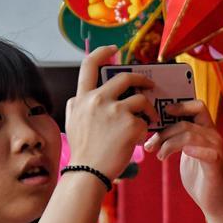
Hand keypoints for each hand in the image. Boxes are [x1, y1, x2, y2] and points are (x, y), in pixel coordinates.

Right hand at [65, 46, 157, 178]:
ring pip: (140, 100)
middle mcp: (98, 99)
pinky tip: (139, 139)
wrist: (89, 172)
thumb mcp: (72, 121)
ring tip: (149, 119)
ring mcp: (115, 111)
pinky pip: (145, 121)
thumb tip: (86, 94)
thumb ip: (79, 104)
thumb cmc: (83, 150)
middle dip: (141, 80)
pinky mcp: (130, 124)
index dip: (102, 52)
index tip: (114, 49)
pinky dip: (145, 129)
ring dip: (148, 109)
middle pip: (126, 78)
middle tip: (150, 85)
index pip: (89, 65)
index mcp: (83, 98)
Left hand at [143, 100, 222, 218]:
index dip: (180, 106)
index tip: (162, 113)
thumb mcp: (185, 152)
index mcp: (207, 130)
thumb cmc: (199, 176)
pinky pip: (204, 151)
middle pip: (186, 122)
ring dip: (168, 144)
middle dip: (164, 131)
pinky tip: (172, 157)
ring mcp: (216, 149)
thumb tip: (155, 128)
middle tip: (150, 145)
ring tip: (158, 156)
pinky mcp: (216, 163)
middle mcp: (213, 136)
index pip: (197, 106)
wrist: (214, 200)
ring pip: (189, 135)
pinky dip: (189, 150)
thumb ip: (177, 139)